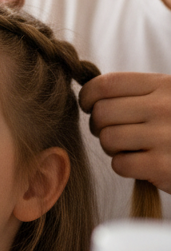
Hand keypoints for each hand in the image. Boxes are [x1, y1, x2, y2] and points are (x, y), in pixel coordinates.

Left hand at [79, 73, 170, 193]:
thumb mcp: (168, 98)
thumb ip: (137, 92)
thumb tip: (90, 94)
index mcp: (164, 85)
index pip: (106, 84)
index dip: (88, 95)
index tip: (89, 105)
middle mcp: (164, 107)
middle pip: (102, 113)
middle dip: (99, 125)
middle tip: (111, 131)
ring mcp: (164, 136)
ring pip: (108, 139)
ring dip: (112, 147)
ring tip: (130, 147)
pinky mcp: (162, 166)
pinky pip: (119, 164)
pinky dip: (124, 166)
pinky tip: (141, 163)